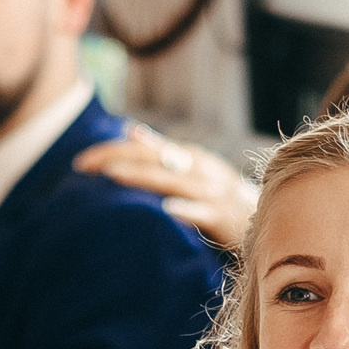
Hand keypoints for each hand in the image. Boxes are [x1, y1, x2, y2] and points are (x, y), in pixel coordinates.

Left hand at [74, 124, 258, 246]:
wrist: (267, 218)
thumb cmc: (220, 194)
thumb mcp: (192, 167)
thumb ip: (162, 150)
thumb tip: (130, 130)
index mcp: (188, 156)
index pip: (144, 148)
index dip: (112, 150)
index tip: (81, 161)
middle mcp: (199, 169)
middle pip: (154, 160)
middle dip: (118, 160)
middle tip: (85, 166)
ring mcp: (212, 192)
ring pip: (174, 181)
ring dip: (144, 178)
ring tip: (115, 176)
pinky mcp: (223, 217)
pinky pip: (203, 212)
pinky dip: (186, 209)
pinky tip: (167, 210)